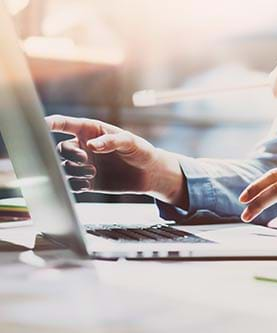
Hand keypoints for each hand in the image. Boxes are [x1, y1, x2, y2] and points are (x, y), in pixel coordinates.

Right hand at [45, 115, 186, 204]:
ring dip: (74, 170)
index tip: (41, 125)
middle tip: (85, 159)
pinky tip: (87, 184)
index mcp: (91, 131)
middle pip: (61, 149)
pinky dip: (75, 185)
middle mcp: (84, 146)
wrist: (149, 173)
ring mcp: (85, 164)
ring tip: (92, 173)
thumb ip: (111, 141)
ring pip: (64, 167)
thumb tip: (91, 146)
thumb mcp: (130, 142)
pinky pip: (72, 184)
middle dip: (69, 154)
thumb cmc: (141, 151)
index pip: (65, 124)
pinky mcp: (88, 181)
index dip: (50, 123)